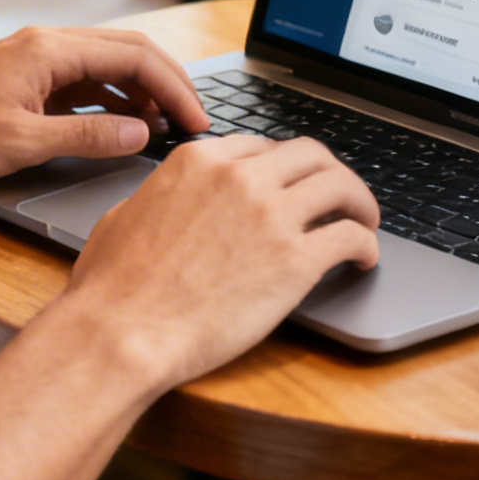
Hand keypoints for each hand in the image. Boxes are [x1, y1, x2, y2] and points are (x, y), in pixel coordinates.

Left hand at [0, 26, 208, 185]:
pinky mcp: (25, 79)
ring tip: (165, 130)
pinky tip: (123, 127)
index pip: (134, 57)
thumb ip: (87, 138)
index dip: (174, 89)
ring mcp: (35, 60)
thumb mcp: (22, 143)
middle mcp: (45, 44)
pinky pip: (84, 81)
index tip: (197, 121)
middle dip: (167, 85)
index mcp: (49, 49)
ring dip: (140, 93)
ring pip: (107, 65)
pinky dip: (111, 100)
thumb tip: (140, 134)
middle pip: (127, 52)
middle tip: (194, 123)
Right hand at [62, 135, 380, 390]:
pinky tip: (363, 259)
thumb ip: (158, 199)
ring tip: (364, 222)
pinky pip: (350, 237)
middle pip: (310, 155)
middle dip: (329, 173)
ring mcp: (271, 215)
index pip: (261, 147)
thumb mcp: (124, 217)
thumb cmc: (112, 287)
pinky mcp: (295, 260)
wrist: (123, 332)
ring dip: (359, 202)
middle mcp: (240, 177)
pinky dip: (366, 245)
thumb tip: (164, 204)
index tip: (291, 186)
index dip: (283, 168)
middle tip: (338, 196)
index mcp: (198, 161)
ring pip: (341, 185)